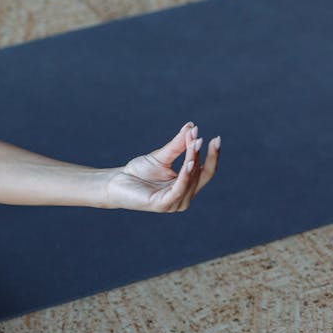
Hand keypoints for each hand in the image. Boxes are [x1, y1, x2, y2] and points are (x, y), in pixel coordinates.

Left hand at [106, 122, 220, 211]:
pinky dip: (186, 176)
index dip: (213, 156)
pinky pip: (179, 189)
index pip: (206, 171)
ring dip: (194, 160)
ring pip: (191, 180)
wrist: (115, 182)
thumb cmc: (138, 172)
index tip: (217, 138)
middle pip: (200, 174)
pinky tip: (190, 162)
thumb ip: (178, 145)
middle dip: (200, 154)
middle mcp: (184, 197)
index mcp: (186, 186)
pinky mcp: (163, 205)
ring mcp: (175, 203)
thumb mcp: (161, 156)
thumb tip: (192, 127)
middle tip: (200, 137)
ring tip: (194, 144)